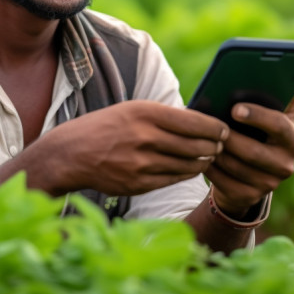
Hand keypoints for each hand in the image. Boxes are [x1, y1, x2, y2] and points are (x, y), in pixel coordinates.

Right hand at [0, 100, 229, 197]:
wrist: (70, 153)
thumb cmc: (106, 127)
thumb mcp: (132, 110)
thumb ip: (163, 116)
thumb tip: (200, 122)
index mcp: (145, 112)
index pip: (194, 121)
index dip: (214, 128)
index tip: (223, 129)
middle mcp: (144, 137)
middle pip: (195, 145)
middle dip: (213, 146)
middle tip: (221, 145)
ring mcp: (141, 163)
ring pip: (188, 164)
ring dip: (203, 161)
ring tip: (208, 156)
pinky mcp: (138, 183)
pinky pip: (173, 179)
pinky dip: (186, 173)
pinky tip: (190, 168)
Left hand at [204, 79, 293, 217]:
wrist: (249, 171)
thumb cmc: (259, 133)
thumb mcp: (274, 115)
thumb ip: (283, 97)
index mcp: (293, 141)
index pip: (279, 126)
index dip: (257, 116)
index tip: (234, 108)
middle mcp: (285, 166)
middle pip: (253, 151)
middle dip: (230, 137)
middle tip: (211, 125)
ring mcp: (268, 185)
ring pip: (235, 166)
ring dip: (216, 151)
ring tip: (201, 136)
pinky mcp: (248, 197)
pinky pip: (223, 181)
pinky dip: (209, 166)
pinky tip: (199, 154)